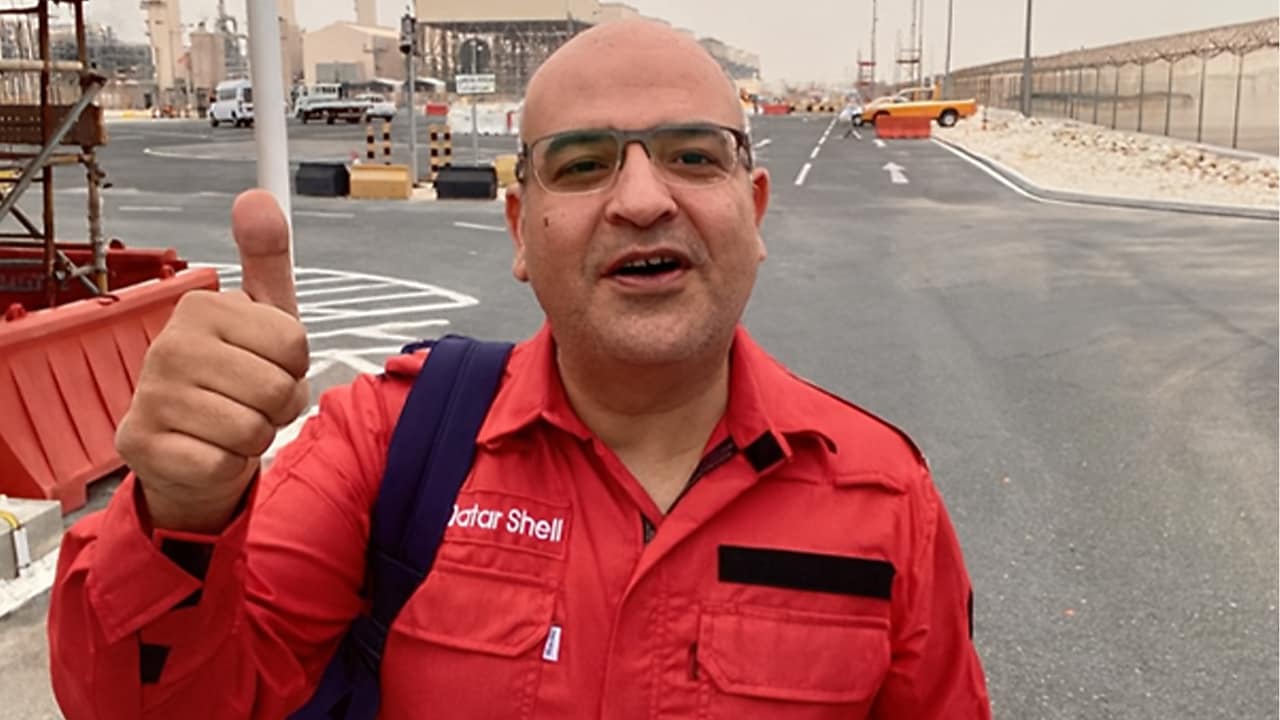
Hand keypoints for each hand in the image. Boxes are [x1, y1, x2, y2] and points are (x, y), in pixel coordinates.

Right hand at [116, 189, 310, 533]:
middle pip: (278, 389)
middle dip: (280, 407)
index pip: (294, 344)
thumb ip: (267, 258)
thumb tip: (257, 197)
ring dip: (256, 437)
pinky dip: (228, 466)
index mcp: (201, 308)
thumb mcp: (264, 317)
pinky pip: (223, 463)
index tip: (269, 365)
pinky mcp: (141, 444)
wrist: (190, 449)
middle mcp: (169, 345)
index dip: (296, 366)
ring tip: (232, 426)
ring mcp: (150, 395)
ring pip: (253, 429)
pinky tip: (208, 450)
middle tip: (253, 402)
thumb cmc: (236, 378)